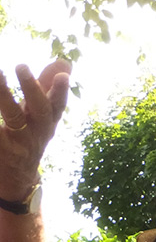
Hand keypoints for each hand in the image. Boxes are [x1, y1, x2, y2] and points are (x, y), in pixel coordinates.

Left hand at [0, 60, 69, 201]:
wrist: (17, 179)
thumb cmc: (28, 136)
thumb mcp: (40, 115)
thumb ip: (48, 87)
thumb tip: (65, 63)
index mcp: (47, 123)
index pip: (57, 106)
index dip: (61, 92)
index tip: (63, 75)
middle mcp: (37, 134)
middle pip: (40, 112)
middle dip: (33, 89)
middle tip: (22, 66)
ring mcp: (19, 145)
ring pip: (14, 120)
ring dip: (5, 96)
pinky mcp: (2, 151)